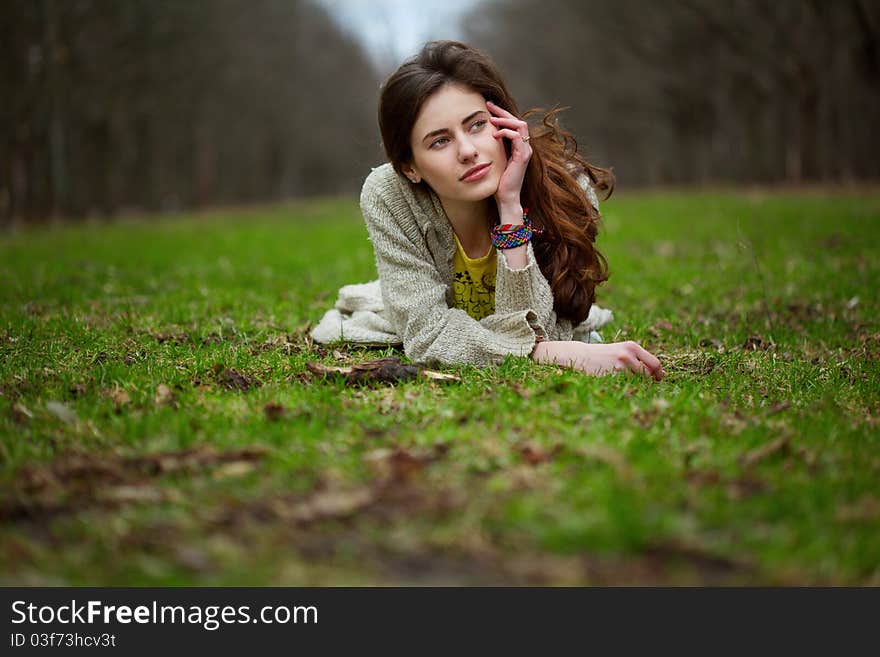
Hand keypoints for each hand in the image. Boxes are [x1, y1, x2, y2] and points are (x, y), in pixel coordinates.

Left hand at [486, 100, 531, 205]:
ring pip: (520, 125)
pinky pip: (516, 137)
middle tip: (489, 105)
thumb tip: (483, 135)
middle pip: (518, 120)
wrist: (506, 197)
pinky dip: (505, 132)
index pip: (514, 124)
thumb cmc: (499, 181)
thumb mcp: (496, 159)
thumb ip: (495, 147)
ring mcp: (525, 150)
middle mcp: (525, 146)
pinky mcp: (522, 156)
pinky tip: (494, 135)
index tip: (488, 108)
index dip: (502, 114)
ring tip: (491, 120)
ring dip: (504, 120)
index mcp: (519, 146)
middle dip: (503, 112)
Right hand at [532, 340, 665, 380]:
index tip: (655, 379)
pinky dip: (623, 387)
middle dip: (647, 381)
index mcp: (632, 346)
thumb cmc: (605, 356)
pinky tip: (614, 382)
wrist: (581, 356)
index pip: (655, 363)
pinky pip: (626, 386)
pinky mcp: (611, 375)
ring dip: (634, 385)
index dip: (657, 374)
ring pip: (638, 382)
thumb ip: (641, 361)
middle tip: (636, 382)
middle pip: (649, 374)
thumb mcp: (623, 352)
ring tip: (622, 380)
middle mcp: (628, 354)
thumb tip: (662, 374)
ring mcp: (619, 365)